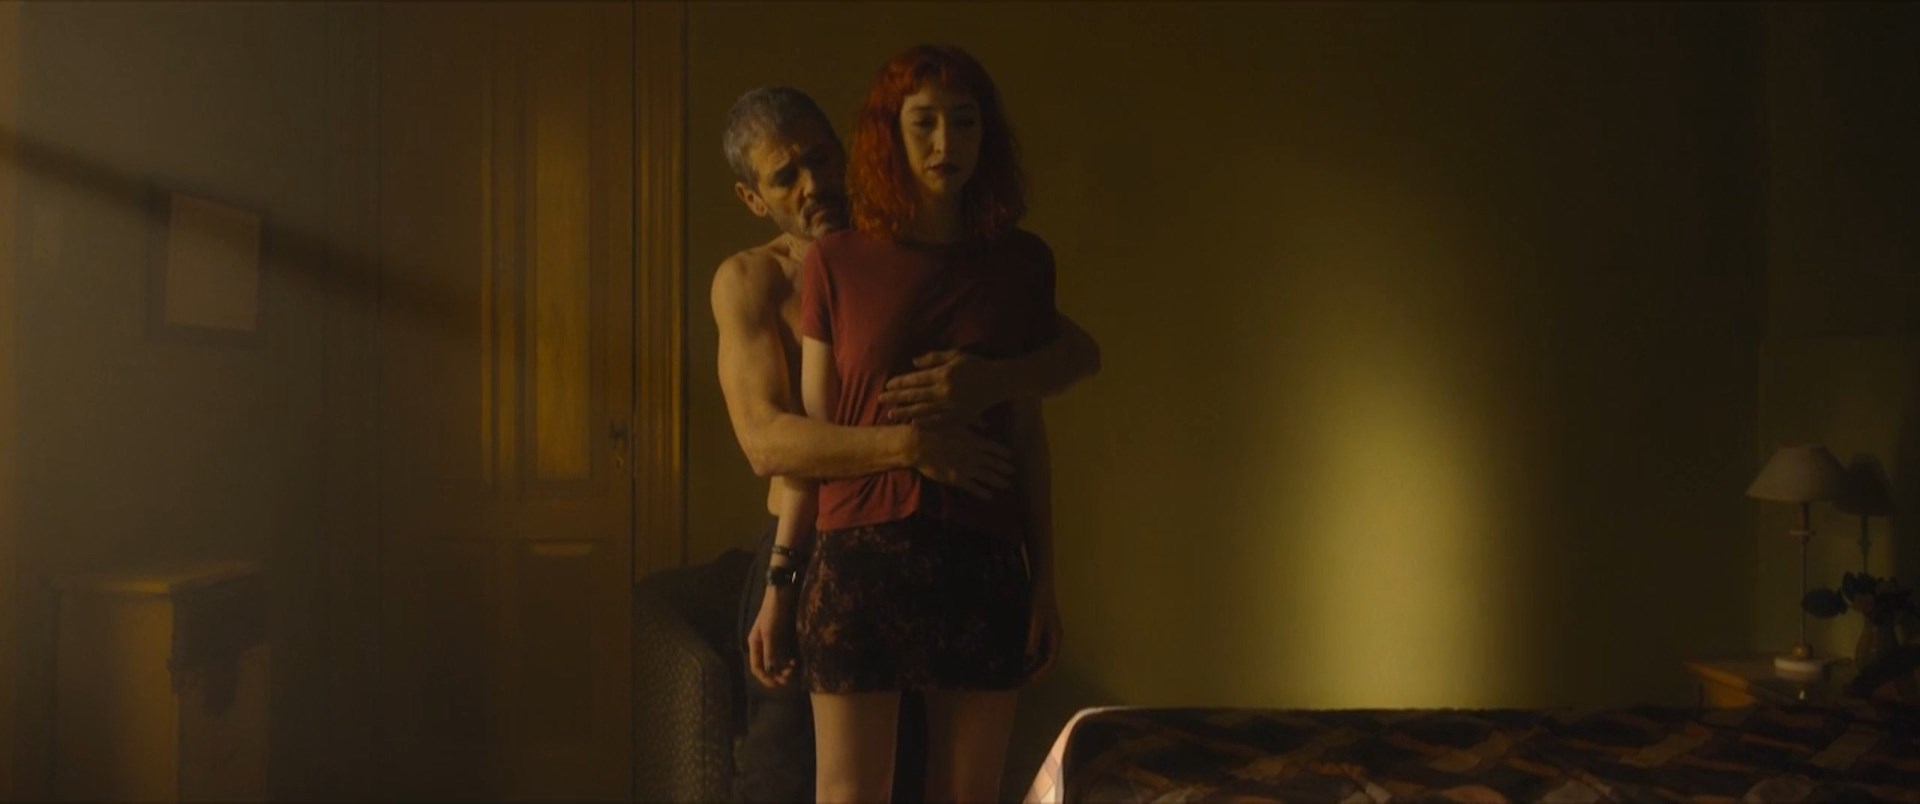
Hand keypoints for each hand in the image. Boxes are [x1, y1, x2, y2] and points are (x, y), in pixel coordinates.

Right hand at [746, 585, 797, 688]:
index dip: (765, 678)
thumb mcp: (770, 632)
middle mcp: (763, 644)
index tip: (778, 685)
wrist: (783, 590)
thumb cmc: (774, 610)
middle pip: (767, 666)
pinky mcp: (783, 635)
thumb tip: (771, 671)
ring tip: (794, 668)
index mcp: (755, 643)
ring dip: (784, 668)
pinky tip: (795, 660)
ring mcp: (773, 640)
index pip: (756, 667)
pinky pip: (784, 653)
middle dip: (777, 674)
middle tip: (789, 677)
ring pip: (777, 660)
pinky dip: (788, 659)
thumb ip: (770, 652)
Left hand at [880, 350, 1002, 427]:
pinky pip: (938, 422)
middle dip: (896, 398)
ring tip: (890, 414)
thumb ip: (933, 358)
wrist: (998, 382)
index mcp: (943, 375)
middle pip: (915, 396)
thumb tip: (913, 363)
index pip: (915, 380)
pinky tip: (912, 424)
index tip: (887, 386)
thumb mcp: (955, 356)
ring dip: (905, 412)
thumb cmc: (976, 365)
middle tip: (880, 400)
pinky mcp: (958, 417)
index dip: (900, 383)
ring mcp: (951, 407)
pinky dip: (924, 423)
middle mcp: (945, 391)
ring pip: (923, 411)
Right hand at [908, 425, 1012, 498]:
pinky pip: (973, 488)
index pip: (995, 448)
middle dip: (1004, 468)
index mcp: (975, 441)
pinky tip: (989, 496)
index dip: (1003, 453)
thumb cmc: (936, 429)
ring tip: (1006, 484)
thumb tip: (987, 424)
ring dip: (998, 481)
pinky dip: (982, 492)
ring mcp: (967, 469)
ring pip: (987, 477)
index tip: (1010, 457)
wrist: (920, 445)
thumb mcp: (956, 421)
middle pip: (994, 463)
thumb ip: (973, 422)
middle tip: (1012, 472)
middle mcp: (975, 456)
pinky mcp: (957, 480)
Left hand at [1025, 586, 1062, 680]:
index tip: (1026, 682)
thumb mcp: (1033, 621)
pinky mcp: (1045, 628)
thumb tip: (1028, 659)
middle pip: (1048, 661)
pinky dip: (1032, 655)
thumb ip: (1032, 640)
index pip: (1049, 662)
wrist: (1041, 582)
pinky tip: (1021, 656)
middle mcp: (1056, 638)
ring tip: (1020, 672)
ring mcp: (1051, 633)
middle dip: (1036, 672)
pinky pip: (1040, 647)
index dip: (1038, 674)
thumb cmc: (1038, 601)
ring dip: (1034, 664)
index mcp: (1055, 638)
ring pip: (1044, 654)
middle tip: (1021, 680)